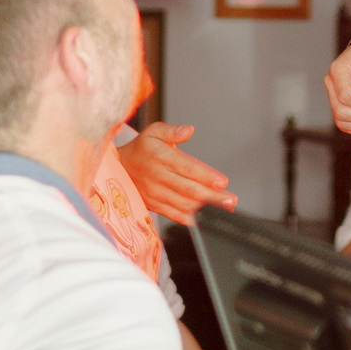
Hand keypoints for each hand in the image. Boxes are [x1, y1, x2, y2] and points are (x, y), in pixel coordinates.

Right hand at [119, 124, 235, 224]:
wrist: (119, 168)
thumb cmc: (141, 149)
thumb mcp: (153, 132)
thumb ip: (172, 131)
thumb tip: (188, 130)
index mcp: (161, 157)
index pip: (187, 168)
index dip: (206, 176)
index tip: (222, 182)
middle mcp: (158, 177)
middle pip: (189, 189)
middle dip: (212, 196)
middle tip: (231, 200)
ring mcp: (156, 194)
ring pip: (183, 204)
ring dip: (205, 208)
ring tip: (224, 208)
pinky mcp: (154, 205)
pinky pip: (174, 214)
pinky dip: (190, 218)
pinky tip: (204, 219)